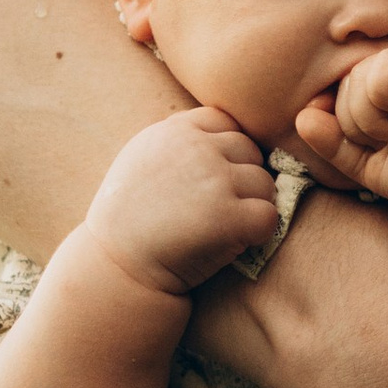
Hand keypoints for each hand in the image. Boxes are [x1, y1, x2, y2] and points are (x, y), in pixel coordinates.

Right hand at [82, 109, 280, 296]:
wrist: (118, 265)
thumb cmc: (128, 218)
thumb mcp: (142, 159)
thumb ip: (180, 141)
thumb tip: (225, 137)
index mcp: (176, 131)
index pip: (226, 122)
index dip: (226, 151)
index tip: (211, 178)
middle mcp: (198, 149)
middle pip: (250, 152)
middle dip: (242, 179)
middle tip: (219, 208)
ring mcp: (216, 181)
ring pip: (265, 184)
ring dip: (252, 206)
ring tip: (223, 226)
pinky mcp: (230, 217)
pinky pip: (269, 216)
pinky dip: (258, 232)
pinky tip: (233, 242)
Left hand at [293, 45, 387, 219]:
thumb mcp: (366, 162)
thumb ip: (334, 140)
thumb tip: (302, 118)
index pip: (340, 89)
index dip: (347, 123)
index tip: (383, 145)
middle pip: (344, 84)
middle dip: (358, 126)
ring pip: (356, 81)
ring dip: (372, 122)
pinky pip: (376, 77)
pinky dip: (385, 110)